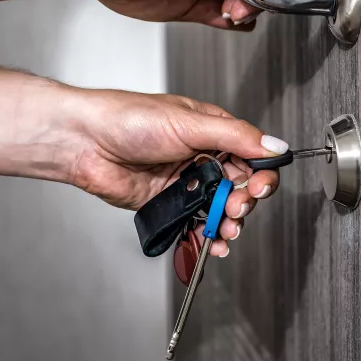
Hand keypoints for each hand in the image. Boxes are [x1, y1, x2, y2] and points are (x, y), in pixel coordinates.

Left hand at [68, 88, 288, 256]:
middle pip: (241, 185)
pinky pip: (197, 222)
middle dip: (244, 200)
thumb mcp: (189, 122)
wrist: (85, 143)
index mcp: (213, 131)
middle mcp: (204, 156)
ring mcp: (187, 181)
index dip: (262, 173)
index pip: (252, 155)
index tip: (259, 186)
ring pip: (221, 207)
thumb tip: (275, 145)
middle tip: (237, 207)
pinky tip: (214, 241)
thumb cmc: (129, 119)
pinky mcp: (170, 203)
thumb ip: (236, 136)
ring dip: (229, 221)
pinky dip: (208, 235)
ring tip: (226, 228)